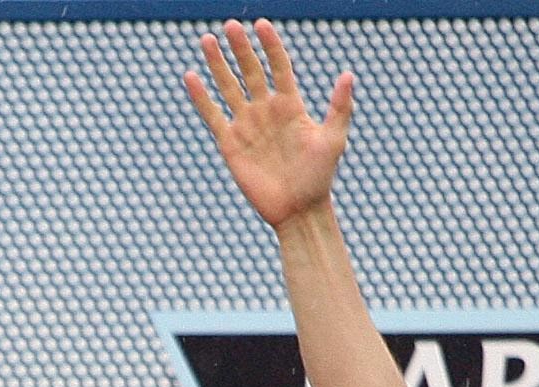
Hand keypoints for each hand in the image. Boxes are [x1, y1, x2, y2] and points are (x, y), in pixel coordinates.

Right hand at [185, 19, 355, 229]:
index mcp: (291, 105)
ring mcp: (247, 125)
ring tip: (206, 40)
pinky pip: (213, 115)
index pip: (279, 66)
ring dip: (217, 64)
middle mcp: (266, 110)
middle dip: (240, 49)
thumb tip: (347, 74)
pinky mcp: (230, 144)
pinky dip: (201, 97)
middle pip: (250, 71)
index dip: (270, 46)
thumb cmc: (320, 176)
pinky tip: (191, 77)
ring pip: (228, 87)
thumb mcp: (334, 139)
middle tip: (229, 25)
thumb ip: (339, 107)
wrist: (298, 209)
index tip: (262, 25)